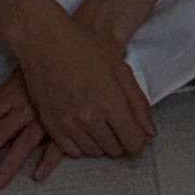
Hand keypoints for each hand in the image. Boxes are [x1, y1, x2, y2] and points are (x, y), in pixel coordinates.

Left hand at [0, 70, 66, 188]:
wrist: (70, 52)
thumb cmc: (38, 65)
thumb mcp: (12, 78)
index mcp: (6, 96)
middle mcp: (21, 108)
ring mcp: (43, 116)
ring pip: (23, 144)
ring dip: (8, 166)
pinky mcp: (65, 122)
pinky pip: (57, 144)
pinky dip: (47, 160)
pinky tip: (38, 176)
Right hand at [12, 0, 156, 161]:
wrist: (45, 42)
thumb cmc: (85, 49)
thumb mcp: (121, 69)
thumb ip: (138, 104)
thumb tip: (149, 133)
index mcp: (111, 103)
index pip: (133, 142)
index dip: (140, 141)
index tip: (138, 134)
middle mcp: (89, 118)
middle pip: (115, 149)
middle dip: (121, 140)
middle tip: (118, 123)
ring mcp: (68, 124)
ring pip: (94, 152)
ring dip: (102, 143)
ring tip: (101, 121)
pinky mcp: (51, 125)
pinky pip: (73, 151)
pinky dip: (82, 144)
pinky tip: (84, 127)